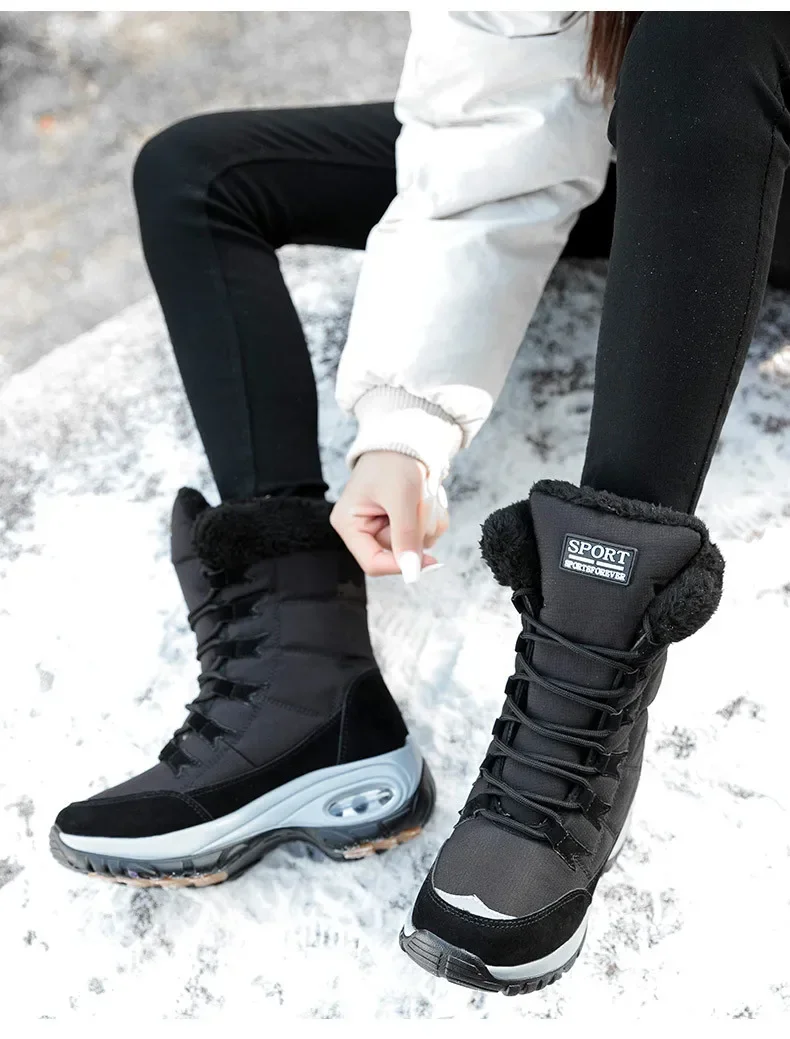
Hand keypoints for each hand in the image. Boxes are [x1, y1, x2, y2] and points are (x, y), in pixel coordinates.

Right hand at [330, 451, 448, 580]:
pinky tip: (427, 497)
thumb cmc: (394, 460)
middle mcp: (362, 529)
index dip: (400, 566)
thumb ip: (405, 536)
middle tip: (424, 505)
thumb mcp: (401, 497)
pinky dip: (432, 517)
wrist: (407, 436)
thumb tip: (411, 572)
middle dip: (418, 533)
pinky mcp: (400, 522)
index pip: (373, 563)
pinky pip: (423, 533)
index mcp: (349, 524)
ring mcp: (382, 526)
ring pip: (415, 545)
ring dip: (428, 523)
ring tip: (425, 495)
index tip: (430, 561)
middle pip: (397, 554)